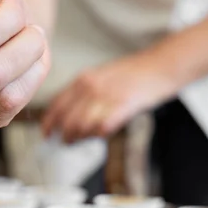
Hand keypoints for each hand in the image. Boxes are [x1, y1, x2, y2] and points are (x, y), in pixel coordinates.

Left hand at [41, 52, 175, 142]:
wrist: (160, 64)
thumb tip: (69, 115)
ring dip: (81, 137)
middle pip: (67, 119)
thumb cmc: (133, 73)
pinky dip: (99, 134)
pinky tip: (103, 133)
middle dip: (64, 135)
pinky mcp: (123, 105)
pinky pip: (103, 126)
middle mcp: (91, 86)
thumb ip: (84, 92)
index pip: (57, 104)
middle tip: (67, 142)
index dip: (48, 122)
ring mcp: (107, 96)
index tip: (46, 134)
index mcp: (83, 79)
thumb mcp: (101, 76)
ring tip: (84, 140)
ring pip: (82, 125)